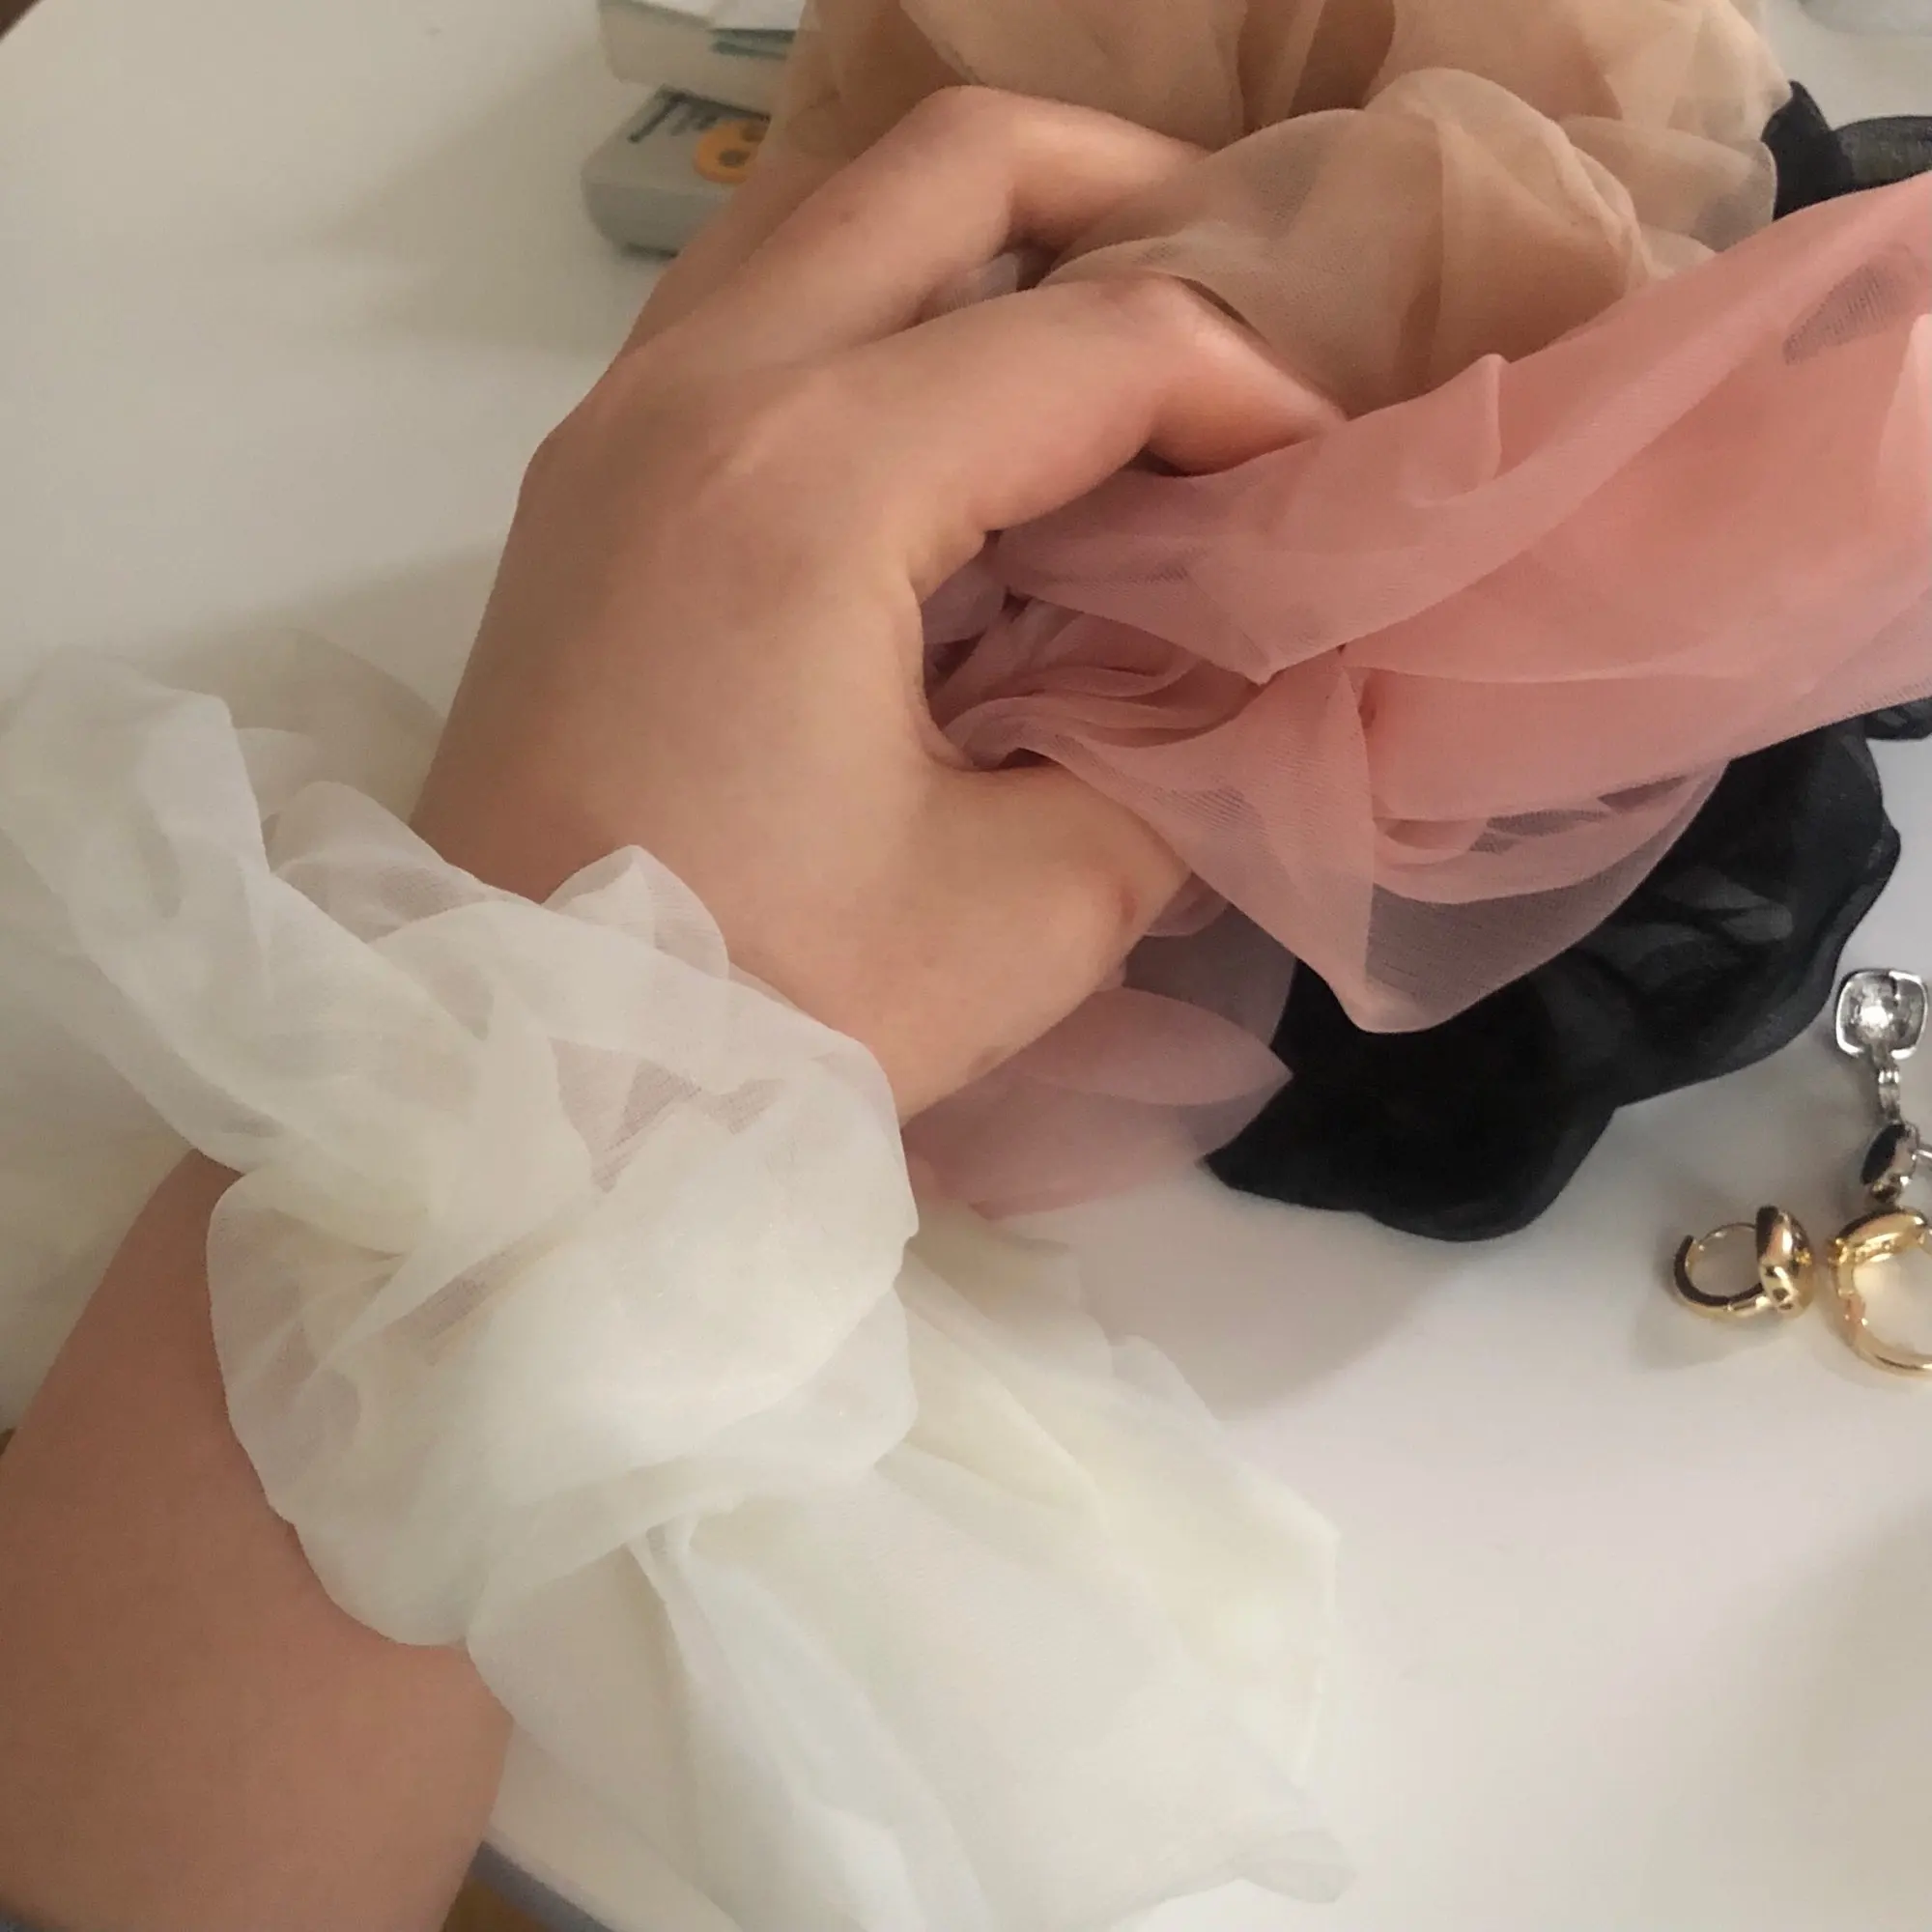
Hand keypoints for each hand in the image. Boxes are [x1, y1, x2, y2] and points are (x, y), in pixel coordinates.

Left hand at [413, 88, 1329, 1113]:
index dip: (1252, 391)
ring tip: (1105, 339)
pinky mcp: (587, 480)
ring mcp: (618, 420)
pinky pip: (748, 296)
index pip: (1096, 345)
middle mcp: (698, 394)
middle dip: (1129, 196)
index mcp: (811, 482)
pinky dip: (874, 298)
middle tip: (1237, 306)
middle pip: (946, 164)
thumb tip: (1247, 667)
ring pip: (827, 204)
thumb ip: (1177, 760)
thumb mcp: (1029, 908)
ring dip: (986, 232)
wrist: (523, 1074)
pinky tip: (952, 422)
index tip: (1322, 481)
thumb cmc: (764, 1007)